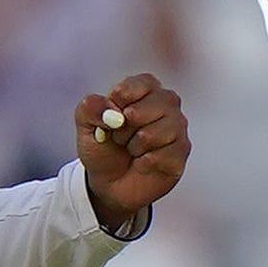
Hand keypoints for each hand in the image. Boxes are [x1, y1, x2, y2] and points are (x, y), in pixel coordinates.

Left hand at [75, 73, 188, 231]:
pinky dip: (144, 163)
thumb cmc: (103, 147)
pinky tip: (142, 163)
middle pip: (148, 108)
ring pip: (154, 133)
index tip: (110, 116)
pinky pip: (162, 155)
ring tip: (132, 150)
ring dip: (134, 147)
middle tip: (120, 138)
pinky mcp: (181, 151)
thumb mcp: (85, 124)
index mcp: (145, 88)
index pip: (141, 84)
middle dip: (124, 129)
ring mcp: (177, 126)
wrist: (110, 183)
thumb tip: (111, 110)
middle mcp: (166, 103)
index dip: (120, 101)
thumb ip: (91, 108)